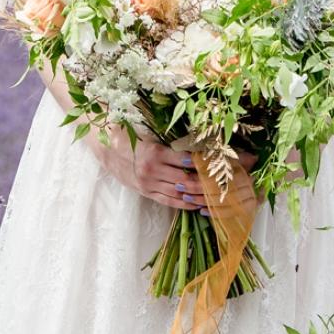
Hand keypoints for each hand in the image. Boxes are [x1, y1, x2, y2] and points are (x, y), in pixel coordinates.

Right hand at [91, 132, 258, 213]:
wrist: (102, 144)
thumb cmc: (128, 131)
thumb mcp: (149, 130)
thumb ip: (171, 137)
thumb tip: (200, 139)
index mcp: (155, 151)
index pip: (189, 160)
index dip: (210, 162)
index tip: (228, 162)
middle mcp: (152, 170)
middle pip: (189, 180)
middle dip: (211, 182)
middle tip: (232, 182)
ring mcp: (148, 184)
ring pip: (181, 194)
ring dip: (201, 196)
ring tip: (221, 195)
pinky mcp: (145, 191)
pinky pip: (169, 201)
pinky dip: (185, 203)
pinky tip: (199, 203)